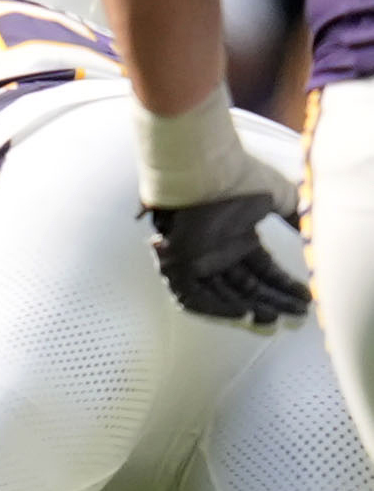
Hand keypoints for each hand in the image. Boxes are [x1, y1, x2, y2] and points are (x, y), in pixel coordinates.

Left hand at [149, 195, 310, 326]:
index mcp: (236, 237)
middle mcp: (216, 252)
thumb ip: (295, 217)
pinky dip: (217, 307)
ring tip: (276, 317)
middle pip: (246, 285)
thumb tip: (313, 231)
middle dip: (272, 301)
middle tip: (295, 314)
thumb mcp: (277, 197)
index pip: (262, 269)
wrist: (205, 173)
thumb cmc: (239, 179)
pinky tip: (243, 312)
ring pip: (224, 293)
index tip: (303, 297)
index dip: (282, 285)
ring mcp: (196, 260)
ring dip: (251, 307)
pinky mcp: (177, 265)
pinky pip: (194, 296)